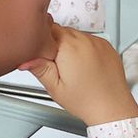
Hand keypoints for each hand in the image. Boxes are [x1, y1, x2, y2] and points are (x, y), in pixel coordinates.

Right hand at [18, 23, 137, 125]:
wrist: (112, 108)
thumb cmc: (86, 101)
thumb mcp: (55, 87)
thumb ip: (40, 69)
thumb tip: (25, 58)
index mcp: (69, 47)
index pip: (48, 29)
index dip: (42, 41)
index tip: (42, 55)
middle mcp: (85, 40)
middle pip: (62, 31)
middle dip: (55, 44)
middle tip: (57, 66)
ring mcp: (98, 42)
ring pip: (76, 35)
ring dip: (70, 46)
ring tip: (73, 69)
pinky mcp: (108, 46)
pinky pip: (90, 40)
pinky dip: (85, 49)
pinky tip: (85, 66)